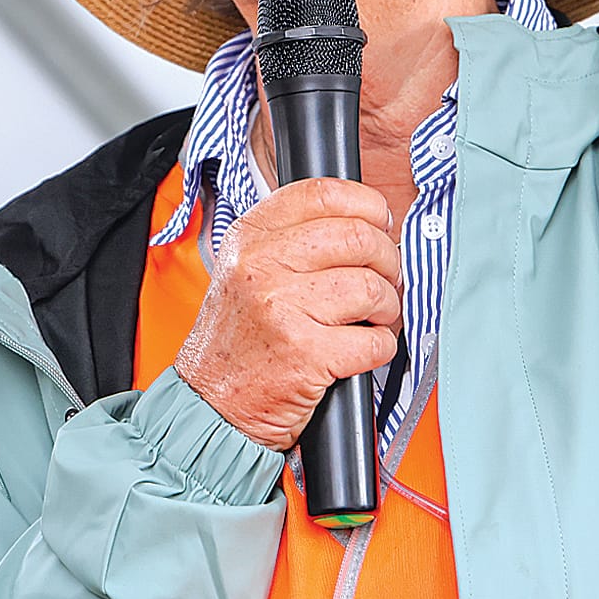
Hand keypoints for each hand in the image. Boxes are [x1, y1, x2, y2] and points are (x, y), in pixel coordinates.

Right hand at [174, 177, 401, 450]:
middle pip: (358, 237)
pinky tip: (362, 350)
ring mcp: (283, 309)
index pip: (324, 193)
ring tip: (375, 318)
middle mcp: (262, 266)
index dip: (367, 204)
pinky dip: (382, 347)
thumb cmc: (239, 339)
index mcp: (250, 237)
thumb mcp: (246, 270)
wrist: (210, 405)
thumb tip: (366, 222)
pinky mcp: (306, 355)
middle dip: (387, 261)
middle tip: (386, 280)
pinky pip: (375, 340)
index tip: (380, 222)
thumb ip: (292, 239)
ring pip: (372, 288)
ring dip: (388, 307)